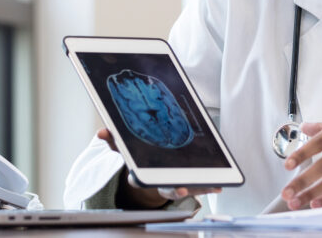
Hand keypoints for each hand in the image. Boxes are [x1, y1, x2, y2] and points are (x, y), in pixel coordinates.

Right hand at [96, 129, 221, 208]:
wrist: (153, 172)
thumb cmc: (141, 159)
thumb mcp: (128, 150)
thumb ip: (116, 141)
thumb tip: (101, 132)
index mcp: (143, 176)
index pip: (141, 180)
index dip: (141, 180)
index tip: (145, 180)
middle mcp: (160, 183)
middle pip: (166, 188)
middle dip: (174, 189)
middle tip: (180, 189)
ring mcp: (176, 184)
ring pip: (188, 189)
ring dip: (199, 189)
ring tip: (212, 186)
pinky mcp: (189, 185)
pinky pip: (200, 187)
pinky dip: (210, 186)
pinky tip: (220, 184)